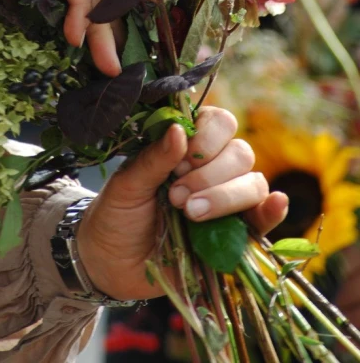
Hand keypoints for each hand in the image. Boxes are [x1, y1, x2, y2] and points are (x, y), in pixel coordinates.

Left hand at [77, 107, 288, 300]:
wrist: (112, 264)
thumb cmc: (118, 213)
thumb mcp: (127, 184)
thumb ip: (154, 158)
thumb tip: (179, 129)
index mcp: (188, 146)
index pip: (219, 122)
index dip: (206, 138)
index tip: (179, 163)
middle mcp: (214, 168)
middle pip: (239, 153)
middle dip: (209, 174)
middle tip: (175, 195)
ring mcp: (228, 200)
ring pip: (253, 182)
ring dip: (224, 196)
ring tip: (189, 213)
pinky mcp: (237, 235)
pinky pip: (264, 217)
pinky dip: (273, 210)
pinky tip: (276, 203)